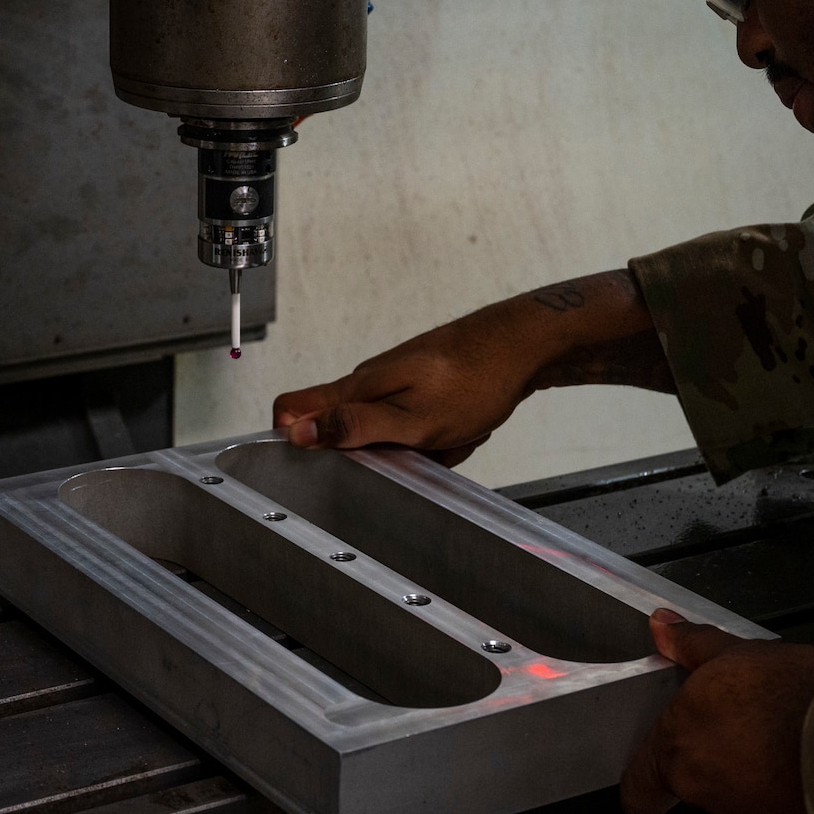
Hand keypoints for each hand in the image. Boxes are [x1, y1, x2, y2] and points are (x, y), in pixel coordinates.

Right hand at [271, 271, 669, 463]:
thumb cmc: (474, 380)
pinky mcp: (419, 388)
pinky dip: (440, 440)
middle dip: (376, 458)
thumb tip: (298, 432)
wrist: (523, 347)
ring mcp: (395, 384)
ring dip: (417, 450)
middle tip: (413, 454)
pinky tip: (461, 430)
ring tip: (447, 439)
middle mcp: (369, 382)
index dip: (292, 440)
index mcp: (357, 388)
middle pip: (342, 431)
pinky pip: (417, 429)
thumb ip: (354, 427)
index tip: (323, 465)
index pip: (290, 407)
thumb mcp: (411, 419)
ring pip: (386, 435)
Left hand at [622, 608, 813, 813]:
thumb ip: (693, 645)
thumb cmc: (798, 697)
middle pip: (692, 786)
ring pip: (735, 802)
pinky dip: (786, 798)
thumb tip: (662, 627)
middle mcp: (703, 791)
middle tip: (747, 729)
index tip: (659, 765)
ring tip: (786, 742)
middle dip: (716, 761)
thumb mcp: (740, 653)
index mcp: (679, 746)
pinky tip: (807, 767)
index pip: (637, 787)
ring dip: (752, 778)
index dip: (645, 778)